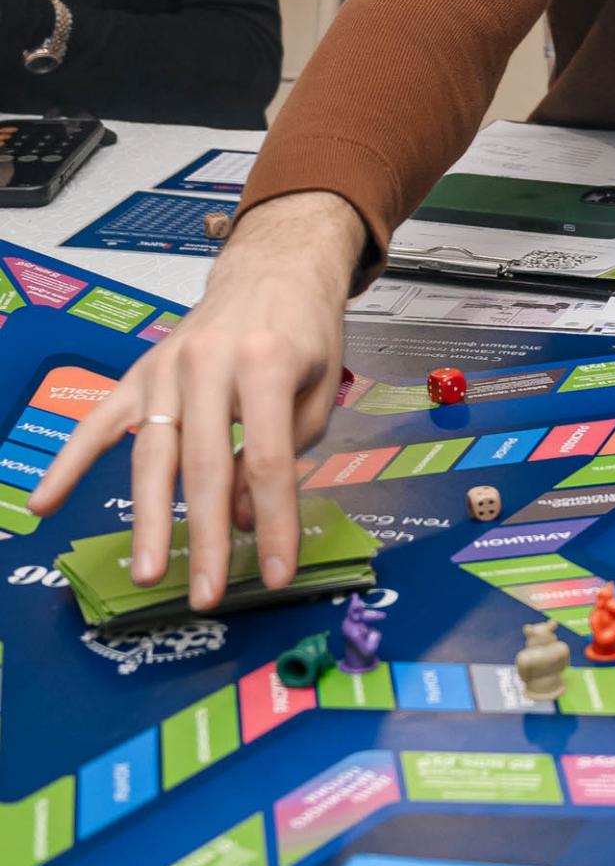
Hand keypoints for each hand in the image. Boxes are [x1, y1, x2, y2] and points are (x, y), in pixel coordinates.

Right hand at [29, 192, 364, 607]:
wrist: (271, 270)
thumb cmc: (302, 333)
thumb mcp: (317, 390)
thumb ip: (284, 450)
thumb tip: (240, 516)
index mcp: (265, 363)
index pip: (269, 460)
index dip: (275, 523)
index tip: (279, 573)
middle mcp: (208, 363)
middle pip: (206, 465)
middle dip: (209, 537)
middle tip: (208, 594)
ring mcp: (165, 368)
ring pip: (152, 454)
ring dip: (150, 519)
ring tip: (150, 572)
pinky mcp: (138, 372)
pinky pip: (97, 423)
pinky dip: (69, 464)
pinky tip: (45, 505)